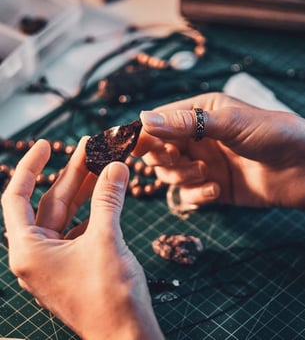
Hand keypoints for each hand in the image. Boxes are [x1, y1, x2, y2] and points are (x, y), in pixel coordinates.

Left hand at [1, 138, 163, 339]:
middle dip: (72, 173)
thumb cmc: (109, 295)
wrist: (126, 335)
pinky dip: (97, 208)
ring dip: (87, 189)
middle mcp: (38, 254)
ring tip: (104, 162)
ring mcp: (59, 259)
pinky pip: (84, 226)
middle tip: (90, 146)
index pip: (17, 198)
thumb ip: (108, 199)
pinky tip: (110, 193)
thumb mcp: (106, 239)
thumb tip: (115, 166)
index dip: (30, 168)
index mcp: (29, 250)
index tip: (46, 145)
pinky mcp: (78, 262)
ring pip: (70, 213)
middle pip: (51, 202)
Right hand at [134, 92, 304, 209]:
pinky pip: (189, 194)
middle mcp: (198, 139)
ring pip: (170, 174)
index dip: (144, 134)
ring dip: (183, 176)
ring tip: (206, 172)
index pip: (159, 122)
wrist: (304, 168)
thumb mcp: (228, 122)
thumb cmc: (270, 134)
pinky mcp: (212, 187)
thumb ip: (185, 123)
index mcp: (199, 114)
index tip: (134, 146)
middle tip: (177, 159)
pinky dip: (198, 194)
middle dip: (163, 158)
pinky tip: (218, 189)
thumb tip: (143, 119)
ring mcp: (204, 164)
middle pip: (159, 151)